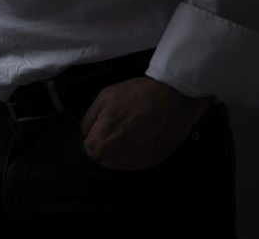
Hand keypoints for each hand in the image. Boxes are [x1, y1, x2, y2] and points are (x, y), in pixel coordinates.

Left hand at [80, 76, 210, 169]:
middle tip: (119, 127)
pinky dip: (137, 152)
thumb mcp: (103, 98)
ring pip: (121, 163)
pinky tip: (142, 135)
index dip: (95, 136)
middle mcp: (117, 157)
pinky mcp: (153, 161)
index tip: (102, 128)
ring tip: (131, 130)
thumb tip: (87, 131)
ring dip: (122, 151)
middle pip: (104, 158)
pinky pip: (138, 162)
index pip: (89, 149)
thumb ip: (89, 120)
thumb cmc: (139, 95)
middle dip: (107, 145)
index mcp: (101, 142)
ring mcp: (137, 161)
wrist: (171, 96)